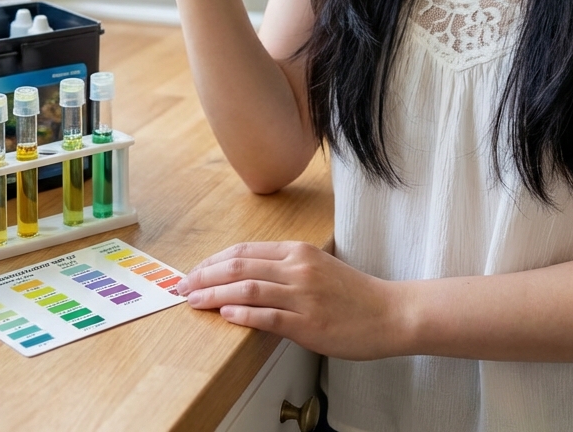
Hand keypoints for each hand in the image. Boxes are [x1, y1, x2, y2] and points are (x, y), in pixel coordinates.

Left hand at [177, 241, 406, 360]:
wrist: (390, 313)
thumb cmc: (354, 294)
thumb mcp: (318, 268)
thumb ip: (285, 269)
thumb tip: (248, 278)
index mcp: (298, 252)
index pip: (245, 251)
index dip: (214, 260)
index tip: (194, 270)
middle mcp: (298, 267)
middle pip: (239, 266)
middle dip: (205, 275)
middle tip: (182, 285)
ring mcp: (303, 295)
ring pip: (248, 289)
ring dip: (214, 294)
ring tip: (193, 300)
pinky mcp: (309, 323)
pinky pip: (268, 316)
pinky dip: (242, 314)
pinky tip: (225, 315)